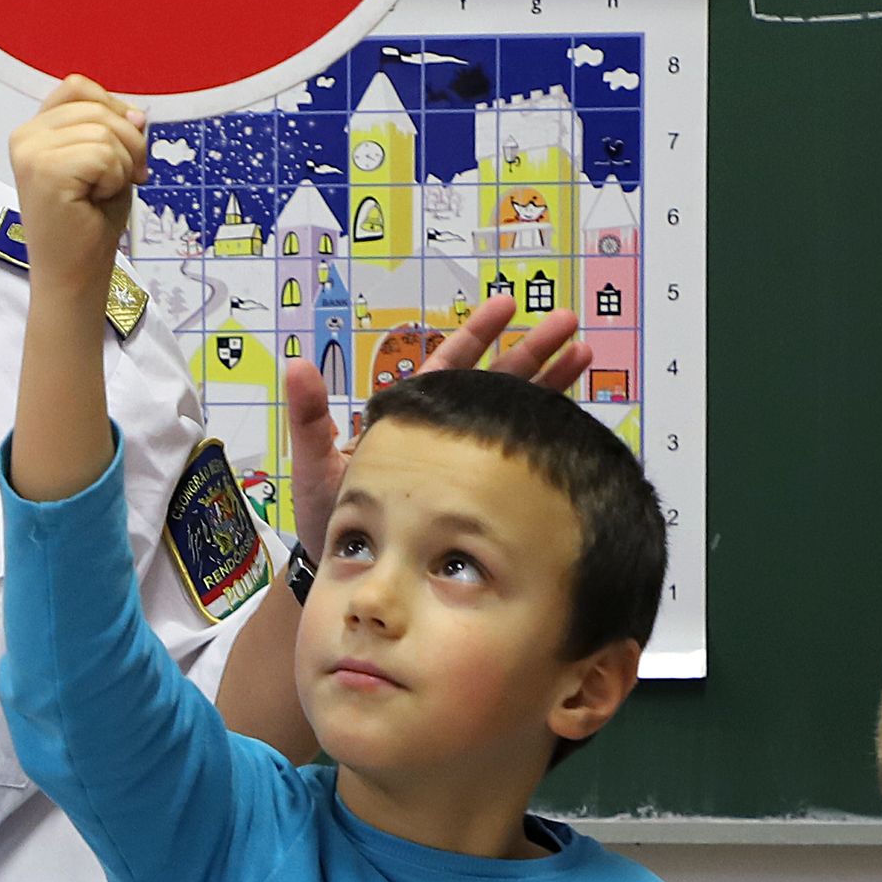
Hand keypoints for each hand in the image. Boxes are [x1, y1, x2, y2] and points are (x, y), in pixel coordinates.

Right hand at [5, 76, 148, 291]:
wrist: (73, 276)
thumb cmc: (87, 226)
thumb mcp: (105, 162)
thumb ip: (112, 129)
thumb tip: (138, 114)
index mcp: (34, 130)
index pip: (79, 87)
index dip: (114, 110)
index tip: (124, 149)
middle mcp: (25, 137)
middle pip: (97, 107)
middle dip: (129, 143)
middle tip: (126, 178)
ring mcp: (31, 153)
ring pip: (105, 131)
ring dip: (122, 166)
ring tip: (104, 194)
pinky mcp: (44, 172)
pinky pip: (104, 154)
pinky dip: (114, 180)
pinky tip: (95, 201)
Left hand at [283, 292, 593, 545]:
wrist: (350, 574)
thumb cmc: (331, 519)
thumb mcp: (315, 465)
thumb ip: (310, 416)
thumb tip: (298, 364)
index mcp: (411, 418)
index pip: (450, 366)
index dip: (479, 336)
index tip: (507, 307)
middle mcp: (445, 436)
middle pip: (496, 382)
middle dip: (532, 351)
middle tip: (568, 323)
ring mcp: (466, 466)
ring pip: (515, 416)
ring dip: (550, 386)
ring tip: (583, 355)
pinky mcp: (481, 497)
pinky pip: (518, 463)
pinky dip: (547, 441)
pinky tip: (576, 427)